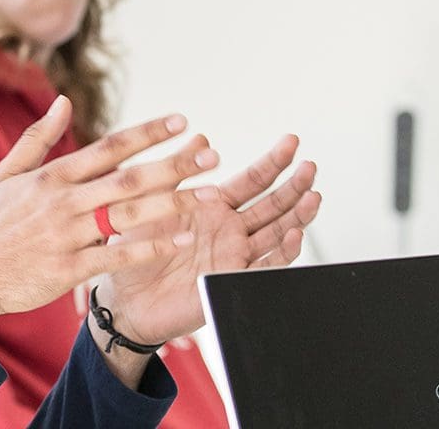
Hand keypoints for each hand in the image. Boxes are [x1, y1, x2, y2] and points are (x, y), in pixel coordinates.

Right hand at [0, 96, 218, 324]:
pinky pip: (117, 256)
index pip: (108, 147)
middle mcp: (63, 201)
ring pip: (128, 215)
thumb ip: (38, 137)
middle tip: (212, 155)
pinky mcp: (68, 268)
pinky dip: (150, 247)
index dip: (147, 133)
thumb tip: (64, 100)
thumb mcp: (6, 173)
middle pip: (127, 178)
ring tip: (209, 195)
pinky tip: (182, 240)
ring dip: (172, 204)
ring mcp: (66, 235)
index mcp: (52, 176)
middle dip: (173, 165)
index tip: (182, 122)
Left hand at [95, 134, 321, 345]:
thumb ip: (177, 172)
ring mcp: (235, 256)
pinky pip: (264, 266)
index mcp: (213, 207)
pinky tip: (295, 235)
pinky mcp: (232, 280)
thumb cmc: (135, 251)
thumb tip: (201, 139)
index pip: (252, 181)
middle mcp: (230, 230)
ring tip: (313, 196)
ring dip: (298, 216)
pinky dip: (283, 252)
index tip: (291, 142)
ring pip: (277, 233)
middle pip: (273, 205)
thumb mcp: (151, 203)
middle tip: (310, 167)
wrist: (125, 298)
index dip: (273, 162)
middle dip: (294, 186)